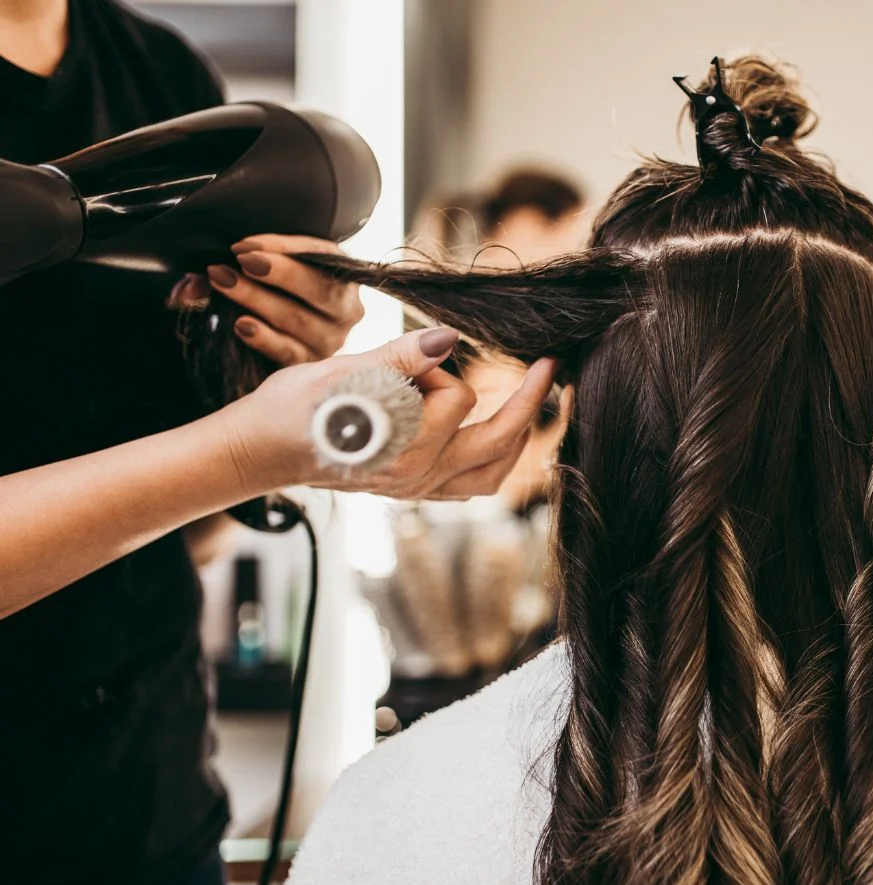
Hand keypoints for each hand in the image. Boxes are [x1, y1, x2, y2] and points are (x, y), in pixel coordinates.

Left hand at [199, 234, 363, 363]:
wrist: (292, 342)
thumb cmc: (282, 295)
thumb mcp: (270, 272)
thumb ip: (240, 267)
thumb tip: (189, 285)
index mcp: (343, 276)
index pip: (319, 255)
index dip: (283, 248)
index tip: (245, 245)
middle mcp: (346, 310)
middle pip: (318, 288)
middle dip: (278, 272)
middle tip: (242, 260)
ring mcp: (332, 340)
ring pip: (296, 318)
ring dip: (257, 299)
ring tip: (224, 283)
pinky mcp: (311, 364)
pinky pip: (288, 351)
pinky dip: (263, 338)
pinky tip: (241, 325)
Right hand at [220, 327, 557, 500]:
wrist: (257, 451)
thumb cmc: (290, 410)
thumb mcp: (340, 371)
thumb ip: (399, 357)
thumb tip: (448, 340)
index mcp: (400, 449)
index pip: (457, 399)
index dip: (438, 368)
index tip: (410, 358)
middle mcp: (414, 478)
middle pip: (497, 445)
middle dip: (528, 402)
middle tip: (549, 367)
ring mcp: (414, 490)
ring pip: (491, 473)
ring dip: (516, 436)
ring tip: (529, 400)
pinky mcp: (410, 490)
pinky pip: (470, 484)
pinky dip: (492, 458)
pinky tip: (495, 432)